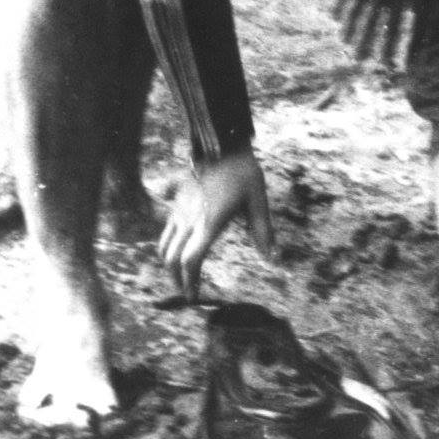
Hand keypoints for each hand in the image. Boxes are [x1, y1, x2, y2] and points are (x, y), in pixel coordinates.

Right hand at [158, 150, 273, 299]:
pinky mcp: (175, 198)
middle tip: (187, 291)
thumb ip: (263, 232)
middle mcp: (189, 219)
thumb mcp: (257, 202)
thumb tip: (274, 259)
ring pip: (164, 243)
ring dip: (169, 262)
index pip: (190, 261)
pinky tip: (175, 241)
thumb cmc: (244, 173)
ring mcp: (178, 208)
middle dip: (176, 279)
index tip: (194, 296)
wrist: (223, 142)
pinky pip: (165, 223)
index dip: (189, 282)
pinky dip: (167, 238)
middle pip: (172, 258)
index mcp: (208, 223)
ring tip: (180, 273)